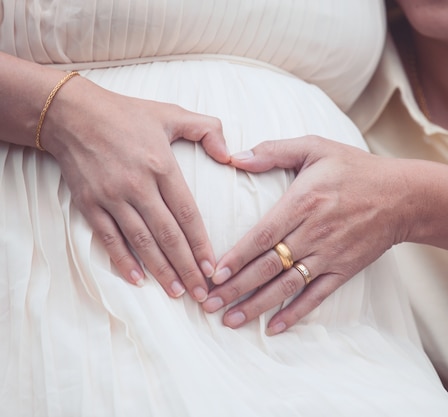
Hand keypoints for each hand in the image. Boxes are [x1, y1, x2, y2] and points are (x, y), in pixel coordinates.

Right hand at [44, 75, 229, 301]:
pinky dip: (122, 260)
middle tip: (202, 293)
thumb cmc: (126, 115)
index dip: (201, 243)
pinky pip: (109, 238)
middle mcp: (138, 185)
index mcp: (162, 166)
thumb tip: (230, 154)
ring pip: (141, 242)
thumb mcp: (171, 114)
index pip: (187, 214)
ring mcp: (112, 197)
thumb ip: (207, 130)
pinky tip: (137, 279)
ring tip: (178, 293)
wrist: (71, 114)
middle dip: (187, 267)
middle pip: (168, 235)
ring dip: (161, 270)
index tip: (213, 267)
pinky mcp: (90, 203)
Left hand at [204, 136, 406, 333]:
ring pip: (287, 285)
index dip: (236, 257)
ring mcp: (329, 254)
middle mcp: (314, 232)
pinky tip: (274, 327)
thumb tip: (235, 157)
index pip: (262, 235)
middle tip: (208, 303)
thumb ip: (274, 150)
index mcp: (303, 202)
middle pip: (268, 266)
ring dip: (257, 305)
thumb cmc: (355, 168)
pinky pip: (316, 296)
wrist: (402, 196)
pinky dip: (295, 313)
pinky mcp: (344, 269)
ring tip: (231, 320)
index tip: (213, 274)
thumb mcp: (316, 147)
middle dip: (236, 287)